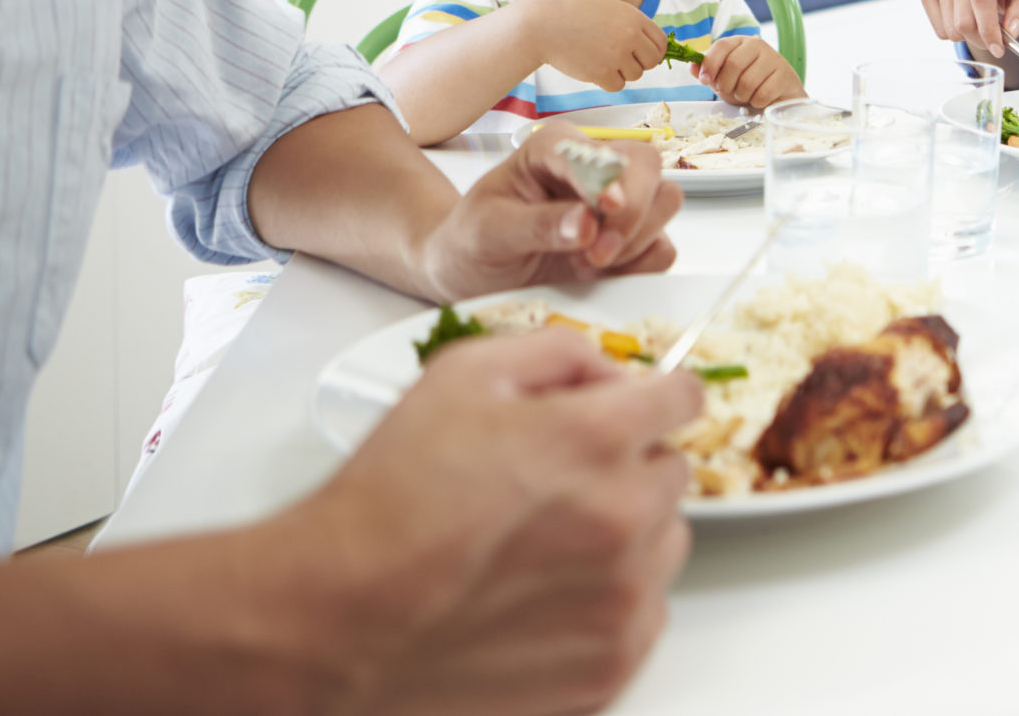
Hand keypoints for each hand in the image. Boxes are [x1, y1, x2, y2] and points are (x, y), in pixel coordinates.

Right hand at [285, 328, 700, 713]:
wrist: (335, 621)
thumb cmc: (387, 505)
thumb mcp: (459, 378)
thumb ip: (554, 355)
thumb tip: (604, 370)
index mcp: (598, 439)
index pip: (683, 398)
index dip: (651, 398)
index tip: (634, 410)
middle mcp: (625, 517)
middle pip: (670, 472)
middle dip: (626, 467)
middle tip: (555, 484)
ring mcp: (622, 598)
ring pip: (665, 544)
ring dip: (626, 535)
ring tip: (543, 545)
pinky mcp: (610, 664)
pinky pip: (645, 613)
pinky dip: (609, 601)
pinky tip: (544, 595)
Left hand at [418, 125, 680, 297]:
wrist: (470, 273)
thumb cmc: (471, 241)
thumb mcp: (488, 231)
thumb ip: (535, 224)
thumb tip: (587, 224)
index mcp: (555, 147)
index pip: (602, 150)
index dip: (612, 179)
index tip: (605, 209)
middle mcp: (594, 165)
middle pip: (647, 167)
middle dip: (632, 213)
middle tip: (595, 253)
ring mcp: (618, 202)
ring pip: (666, 201)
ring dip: (636, 239)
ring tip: (586, 264)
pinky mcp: (630, 239)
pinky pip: (662, 246)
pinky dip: (638, 264)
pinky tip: (595, 273)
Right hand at [527, 0, 668, 93]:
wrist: (543, 25)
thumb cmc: (575, 14)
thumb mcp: (609, 8)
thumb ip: (632, 24)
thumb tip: (653, 46)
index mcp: (634, 17)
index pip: (660, 42)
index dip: (654, 51)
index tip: (643, 54)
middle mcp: (629, 36)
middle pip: (651, 61)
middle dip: (640, 63)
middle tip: (622, 59)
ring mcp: (615, 55)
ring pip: (634, 75)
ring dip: (621, 72)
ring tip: (601, 58)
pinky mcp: (600, 72)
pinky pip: (617, 85)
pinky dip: (607, 81)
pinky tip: (593, 67)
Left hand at [695, 34, 804, 111]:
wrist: (779, 94)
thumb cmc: (749, 83)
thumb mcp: (724, 77)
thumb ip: (707, 70)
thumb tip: (691, 65)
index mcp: (740, 42)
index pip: (722, 46)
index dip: (710, 63)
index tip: (704, 80)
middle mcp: (758, 46)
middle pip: (733, 64)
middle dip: (725, 85)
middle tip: (728, 92)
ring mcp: (774, 59)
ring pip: (747, 82)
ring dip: (741, 95)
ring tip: (745, 95)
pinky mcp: (785, 76)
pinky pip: (762, 94)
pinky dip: (756, 102)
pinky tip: (760, 98)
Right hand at [920, 0, 1018, 59]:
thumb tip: (1010, 31)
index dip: (988, 28)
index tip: (998, 49)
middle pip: (964, 19)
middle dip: (980, 39)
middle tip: (991, 39)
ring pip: (951, 28)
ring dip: (968, 36)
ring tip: (977, 21)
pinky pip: (939, 30)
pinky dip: (953, 33)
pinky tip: (962, 16)